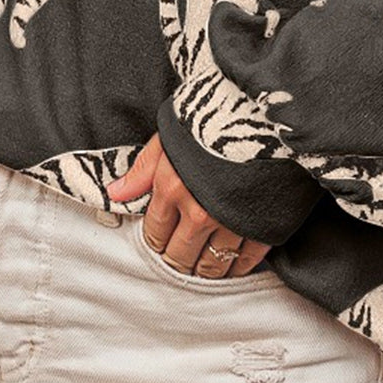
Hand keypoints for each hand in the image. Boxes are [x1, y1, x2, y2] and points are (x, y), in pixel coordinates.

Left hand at [105, 133, 272, 279]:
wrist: (267, 112)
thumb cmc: (213, 120)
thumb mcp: (171, 136)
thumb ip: (143, 170)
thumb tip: (115, 194)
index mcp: (172, 188)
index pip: (154, 234)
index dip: (156, 242)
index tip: (161, 242)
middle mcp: (199, 211)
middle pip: (179, 257)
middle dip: (177, 261)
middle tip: (180, 258)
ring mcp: (232, 221)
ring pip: (212, 266)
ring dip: (205, 270)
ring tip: (203, 266)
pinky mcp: (262, 224)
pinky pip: (246, 260)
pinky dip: (237, 267)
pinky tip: (233, 264)